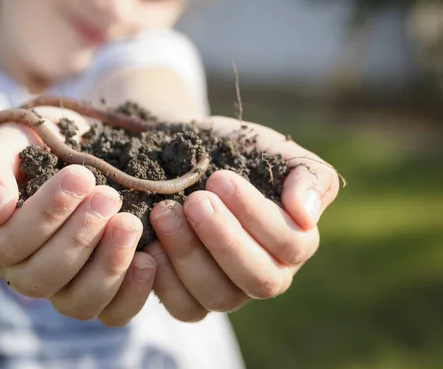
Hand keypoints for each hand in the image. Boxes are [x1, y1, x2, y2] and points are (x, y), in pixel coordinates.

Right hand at [0, 106, 155, 325]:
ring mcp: (62, 287)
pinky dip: (132, 293)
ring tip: (129, 224)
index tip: (81, 175)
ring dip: (107, 266)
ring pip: (78, 303)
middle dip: (79, 237)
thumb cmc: (31, 145)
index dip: (48, 213)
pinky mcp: (98, 292)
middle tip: (109, 196)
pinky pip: (112, 312)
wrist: (64, 151)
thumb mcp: (3, 143)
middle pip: (43, 278)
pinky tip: (149, 258)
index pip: (11, 242)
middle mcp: (23, 271)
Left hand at [145, 115, 339, 321]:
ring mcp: (229, 291)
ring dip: (188, 254)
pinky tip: (150, 246)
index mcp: (294, 242)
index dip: (254, 214)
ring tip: (163, 213)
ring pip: (218, 297)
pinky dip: (165, 281)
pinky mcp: (192, 299)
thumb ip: (308, 178)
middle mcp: (267, 273)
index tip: (219, 179)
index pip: (288, 243)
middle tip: (194, 201)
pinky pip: (185, 308)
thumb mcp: (275, 151)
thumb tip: (305, 216)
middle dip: (223, 239)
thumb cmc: (236, 151)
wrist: (185, 154)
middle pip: (258, 279)